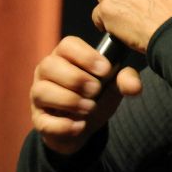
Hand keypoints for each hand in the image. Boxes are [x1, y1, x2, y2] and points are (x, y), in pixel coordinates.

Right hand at [30, 36, 142, 155]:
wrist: (84, 126)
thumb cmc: (96, 97)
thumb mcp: (112, 85)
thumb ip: (124, 79)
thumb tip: (133, 86)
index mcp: (65, 57)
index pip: (67, 45)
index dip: (86, 56)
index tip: (105, 70)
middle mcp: (47, 72)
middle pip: (50, 65)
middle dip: (76, 79)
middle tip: (96, 91)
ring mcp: (38, 95)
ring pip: (41, 91)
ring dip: (68, 100)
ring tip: (89, 108)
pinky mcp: (39, 120)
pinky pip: (44, 121)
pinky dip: (64, 125)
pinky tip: (80, 125)